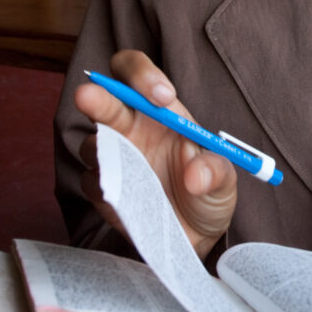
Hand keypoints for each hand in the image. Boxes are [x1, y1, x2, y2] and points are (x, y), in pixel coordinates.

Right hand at [74, 49, 236, 257]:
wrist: (195, 236)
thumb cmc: (208, 194)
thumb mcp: (224, 181)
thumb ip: (216, 172)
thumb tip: (196, 176)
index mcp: (160, 112)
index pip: (138, 75)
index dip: (144, 75)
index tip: (163, 97)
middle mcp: (130, 128)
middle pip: (102, 98)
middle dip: (95, 96)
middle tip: (87, 96)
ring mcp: (113, 158)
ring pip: (91, 142)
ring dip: (104, 150)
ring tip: (135, 172)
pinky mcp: (102, 189)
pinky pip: (91, 181)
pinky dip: (106, 186)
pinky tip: (130, 198)